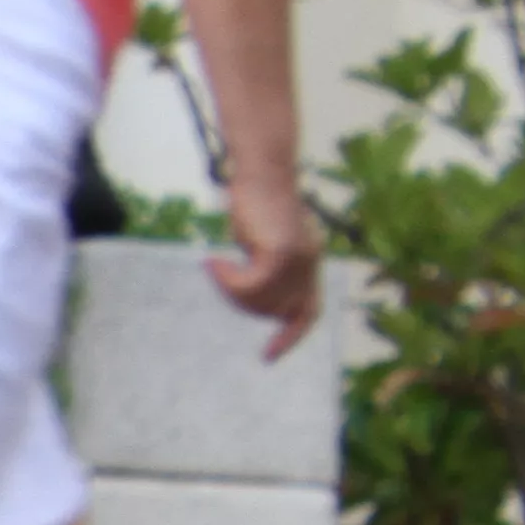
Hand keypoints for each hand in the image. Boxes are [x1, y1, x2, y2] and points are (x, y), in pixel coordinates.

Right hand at [208, 173, 324, 354]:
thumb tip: (248, 295)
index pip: (308, 312)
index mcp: (310, 264)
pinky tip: (215, 261)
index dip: (291, 337)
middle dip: (245, 305)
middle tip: (222, 282)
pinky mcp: (281, 252)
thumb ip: (264, 266)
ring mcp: (298, 259)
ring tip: (216, 268)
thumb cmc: (257, 199)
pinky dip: (228, 278)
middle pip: (277, 311)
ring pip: (262, 301)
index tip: (269, 356)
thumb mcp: (263, 240)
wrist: (262, 169)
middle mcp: (310, 264)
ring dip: (233, 290)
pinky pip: (251, 284)